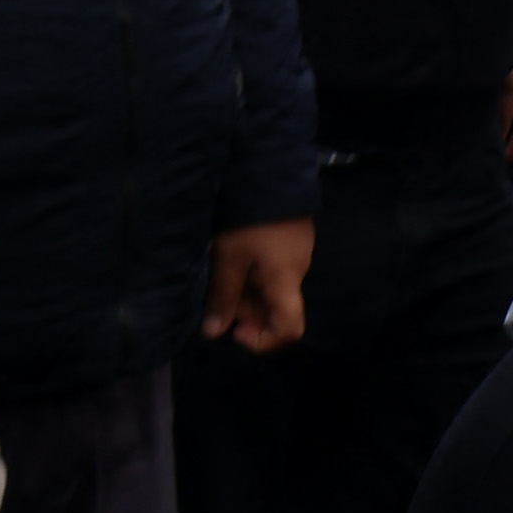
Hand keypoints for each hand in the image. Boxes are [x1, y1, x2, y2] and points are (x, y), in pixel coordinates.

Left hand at [200, 218, 312, 352]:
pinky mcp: (293, 239)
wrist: (272, 171)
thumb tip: (214, 334)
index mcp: (285, 282)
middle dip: (244, 311)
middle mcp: (297, 272)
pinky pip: (274, 270)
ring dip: (246, 291)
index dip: (263, 341)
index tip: (234, 331)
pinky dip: (253, 274)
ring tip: (222, 268)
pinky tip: (235, 254)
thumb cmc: (249, 221)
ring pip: (272, 289)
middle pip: (276, 309)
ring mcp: (298, 254)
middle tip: (217, 292)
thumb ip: (223, 297)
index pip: (289, 330)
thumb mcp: (228, 259)